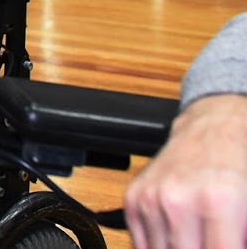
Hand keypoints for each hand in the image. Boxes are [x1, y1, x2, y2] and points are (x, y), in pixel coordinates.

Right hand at [126, 94, 246, 248]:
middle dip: (197, 248)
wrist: (211, 132)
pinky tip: (175, 236)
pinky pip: (139, 242)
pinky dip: (157, 245)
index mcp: (218, 202)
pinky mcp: (134, 198)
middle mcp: (179, 200)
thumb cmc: (236, 169)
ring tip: (193, 237)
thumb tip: (232, 245)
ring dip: (175, 248)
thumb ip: (240, 236)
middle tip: (209, 240)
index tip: (222, 244)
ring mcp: (152, 199)